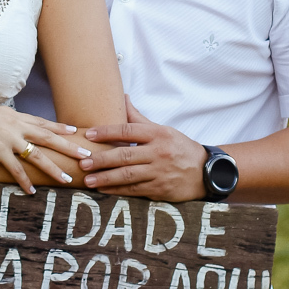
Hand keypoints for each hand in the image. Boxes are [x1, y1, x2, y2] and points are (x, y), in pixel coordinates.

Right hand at [0, 102, 90, 192]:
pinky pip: (15, 168)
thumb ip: (8, 121)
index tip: (77, 132)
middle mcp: (16, 126)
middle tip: (87, 156)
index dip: (61, 128)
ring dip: (53, 169)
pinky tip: (32, 190)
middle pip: (49, 137)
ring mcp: (8, 138)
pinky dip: (24, 180)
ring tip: (67, 180)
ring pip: (37, 155)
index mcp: (16, 116)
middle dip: (69, 147)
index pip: (44, 123)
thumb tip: (15, 126)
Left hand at [80, 96, 207, 200]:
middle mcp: (158, 152)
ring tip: (88, 180)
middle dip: (102, 159)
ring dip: (106, 178)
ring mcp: (159, 172)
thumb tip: (122, 98)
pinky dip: (117, 190)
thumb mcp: (162, 130)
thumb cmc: (179, 147)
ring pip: (128, 175)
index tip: (89, 135)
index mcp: (158, 134)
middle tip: (83, 161)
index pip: (128, 130)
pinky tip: (103, 190)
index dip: (106, 132)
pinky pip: (134, 190)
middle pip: (125, 155)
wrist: (205, 172)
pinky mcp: (160, 190)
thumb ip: (139, 118)